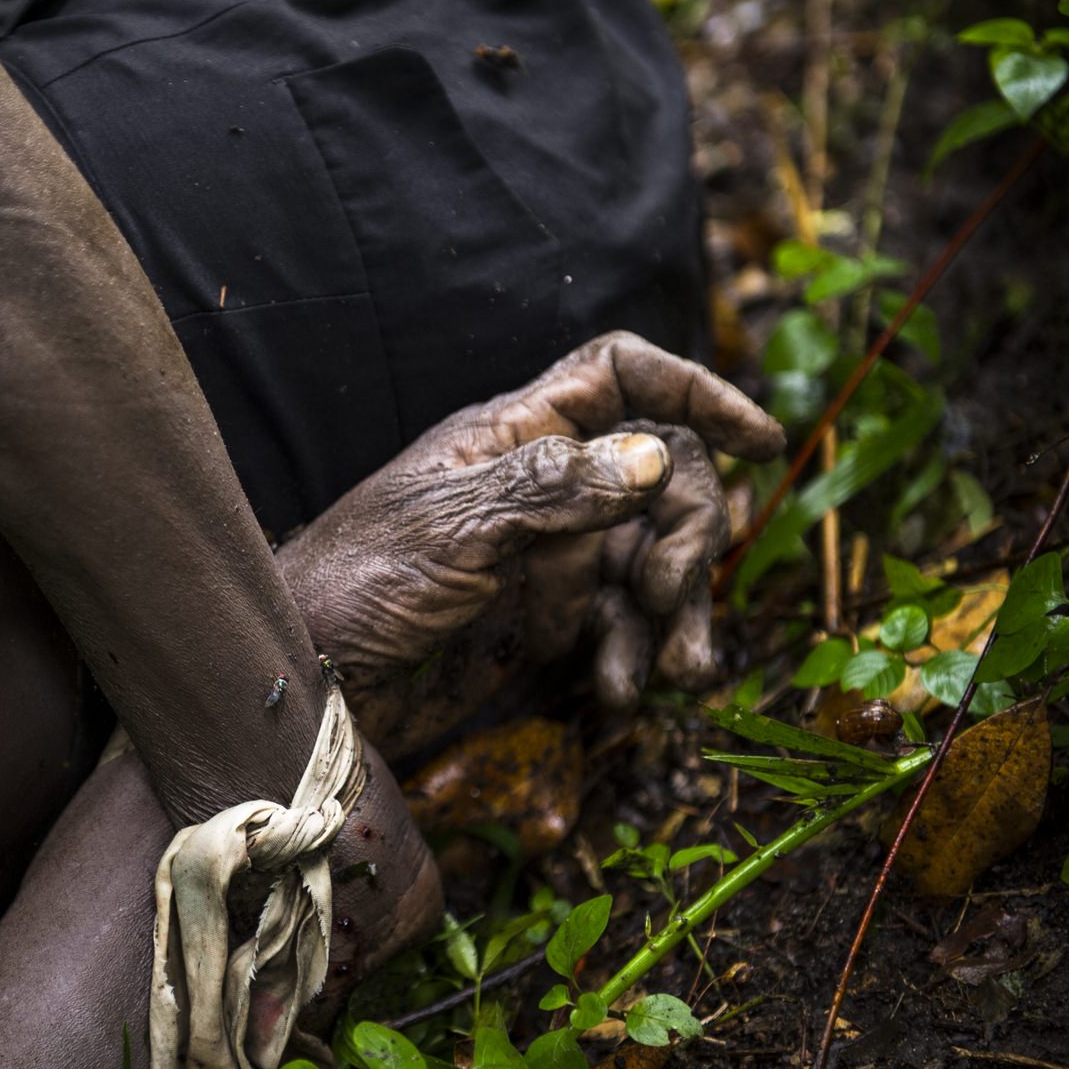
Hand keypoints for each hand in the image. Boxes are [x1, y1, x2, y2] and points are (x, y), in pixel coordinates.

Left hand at [277, 332, 783, 754]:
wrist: (307, 683)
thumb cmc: (352, 585)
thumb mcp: (450, 528)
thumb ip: (552, 489)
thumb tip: (653, 454)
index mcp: (512, 434)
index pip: (619, 375)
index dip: (694, 391)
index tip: (762, 442)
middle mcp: (540, 485)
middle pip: (661, 475)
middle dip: (686, 532)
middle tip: (670, 594)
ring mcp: (547, 554)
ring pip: (651, 557)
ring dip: (674, 613)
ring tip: (678, 672)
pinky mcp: (543, 620)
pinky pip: (619, 622)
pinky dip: (633, 654)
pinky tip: (623, 693)